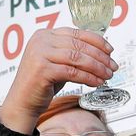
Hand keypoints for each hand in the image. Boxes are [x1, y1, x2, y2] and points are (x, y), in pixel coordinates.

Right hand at [0, 26, 116, 133]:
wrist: (22, 102)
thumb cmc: (41, 83)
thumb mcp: (56, 62)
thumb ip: (71, 53)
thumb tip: (100, 52)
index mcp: (44, 34)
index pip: (76, 32)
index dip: (97, 41)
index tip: (110, 50)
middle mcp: (41, 40)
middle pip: (79, 45)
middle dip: (100, 56)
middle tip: (112, 66)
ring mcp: (40, 54)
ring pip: (77, 58)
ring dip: (97, 67)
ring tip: (107, 75)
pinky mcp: (42, 70)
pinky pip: (72, 72)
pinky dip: (88, 77)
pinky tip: (97, 82)